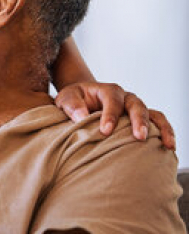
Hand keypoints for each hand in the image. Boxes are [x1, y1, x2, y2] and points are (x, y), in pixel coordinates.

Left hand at [54, 82, 175, 148]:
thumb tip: (81, 117)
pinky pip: (157, 122)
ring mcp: (135, 108)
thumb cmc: (74, 100)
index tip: (105, 131)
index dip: (110, 115)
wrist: (82, 101)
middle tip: (139, 137)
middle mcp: (125, 97)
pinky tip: (169, 146)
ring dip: (159, 128)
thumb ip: (72, 105)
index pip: (112, 100)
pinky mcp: (140, 119)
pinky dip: (165, 132)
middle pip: (136, 105)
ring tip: (166, 144)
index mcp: (107, 90)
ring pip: (152, 113)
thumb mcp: (66, 98)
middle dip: (138, 121)